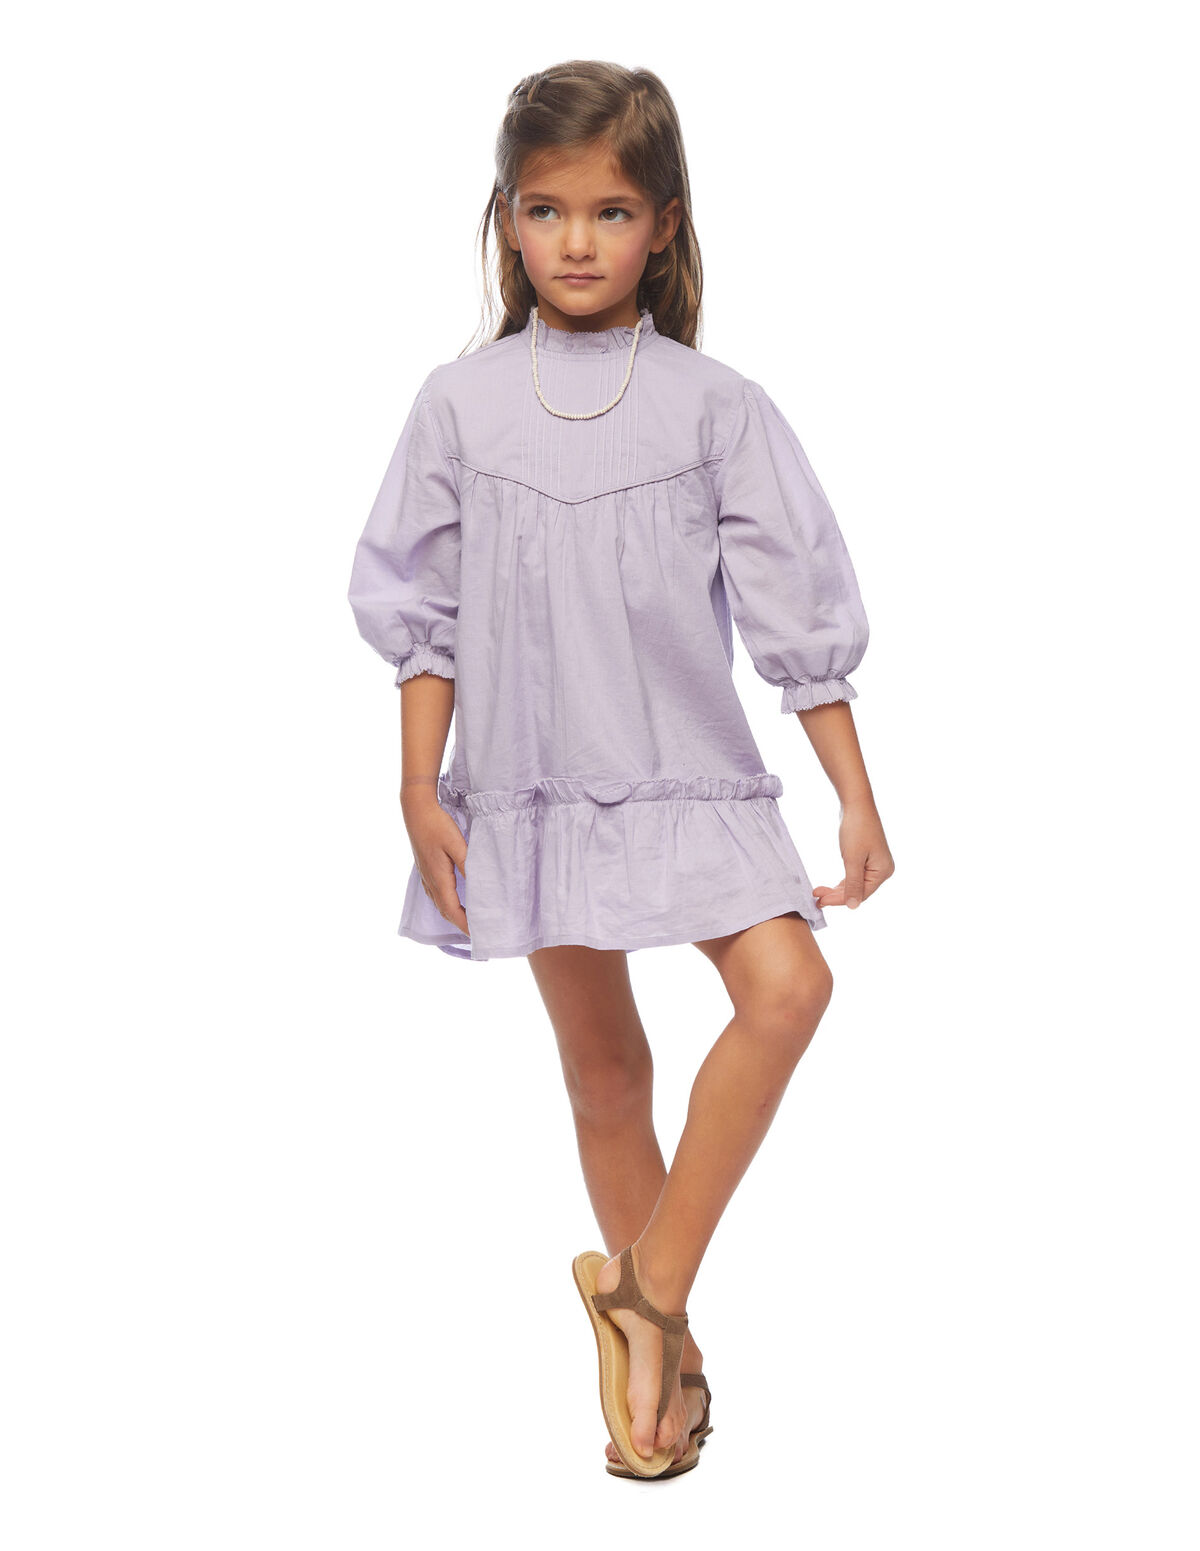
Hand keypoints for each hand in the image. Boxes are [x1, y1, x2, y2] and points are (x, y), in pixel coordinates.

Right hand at [403, 796, 469, 937]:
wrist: (416, 810)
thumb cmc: (437, 825)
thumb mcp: (456, 844)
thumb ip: (468, 864)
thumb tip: (480, 884)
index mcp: (439, 878)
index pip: (452, 910)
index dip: (465, 924)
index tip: (479, 935)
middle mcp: (430, 881)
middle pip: (445, 911)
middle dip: (461, 924)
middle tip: (479, 933)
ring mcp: (426, 876)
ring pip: (440, 904)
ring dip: (453, 915)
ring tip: (470, 922)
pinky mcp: (425, 869)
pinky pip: (436, 894)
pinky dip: (447, 904)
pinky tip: (455, 902)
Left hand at [812, 799, 893, 911]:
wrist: (856, 803)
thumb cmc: (856, 829)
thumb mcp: (852, 859)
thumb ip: (853, 884)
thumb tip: (853, 907)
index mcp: (883, 872)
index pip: (861, 894)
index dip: (840, 900)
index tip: (821, 901)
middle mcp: (882, 870)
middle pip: (857, 891)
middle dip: (836, 895)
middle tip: (816, 898)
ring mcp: (875, 864)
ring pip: (854, 885)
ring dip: (836, 890)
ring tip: (818, 892)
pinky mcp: (866, 859)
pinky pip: (854, 876)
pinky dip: (841, 882)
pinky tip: (828, 887)